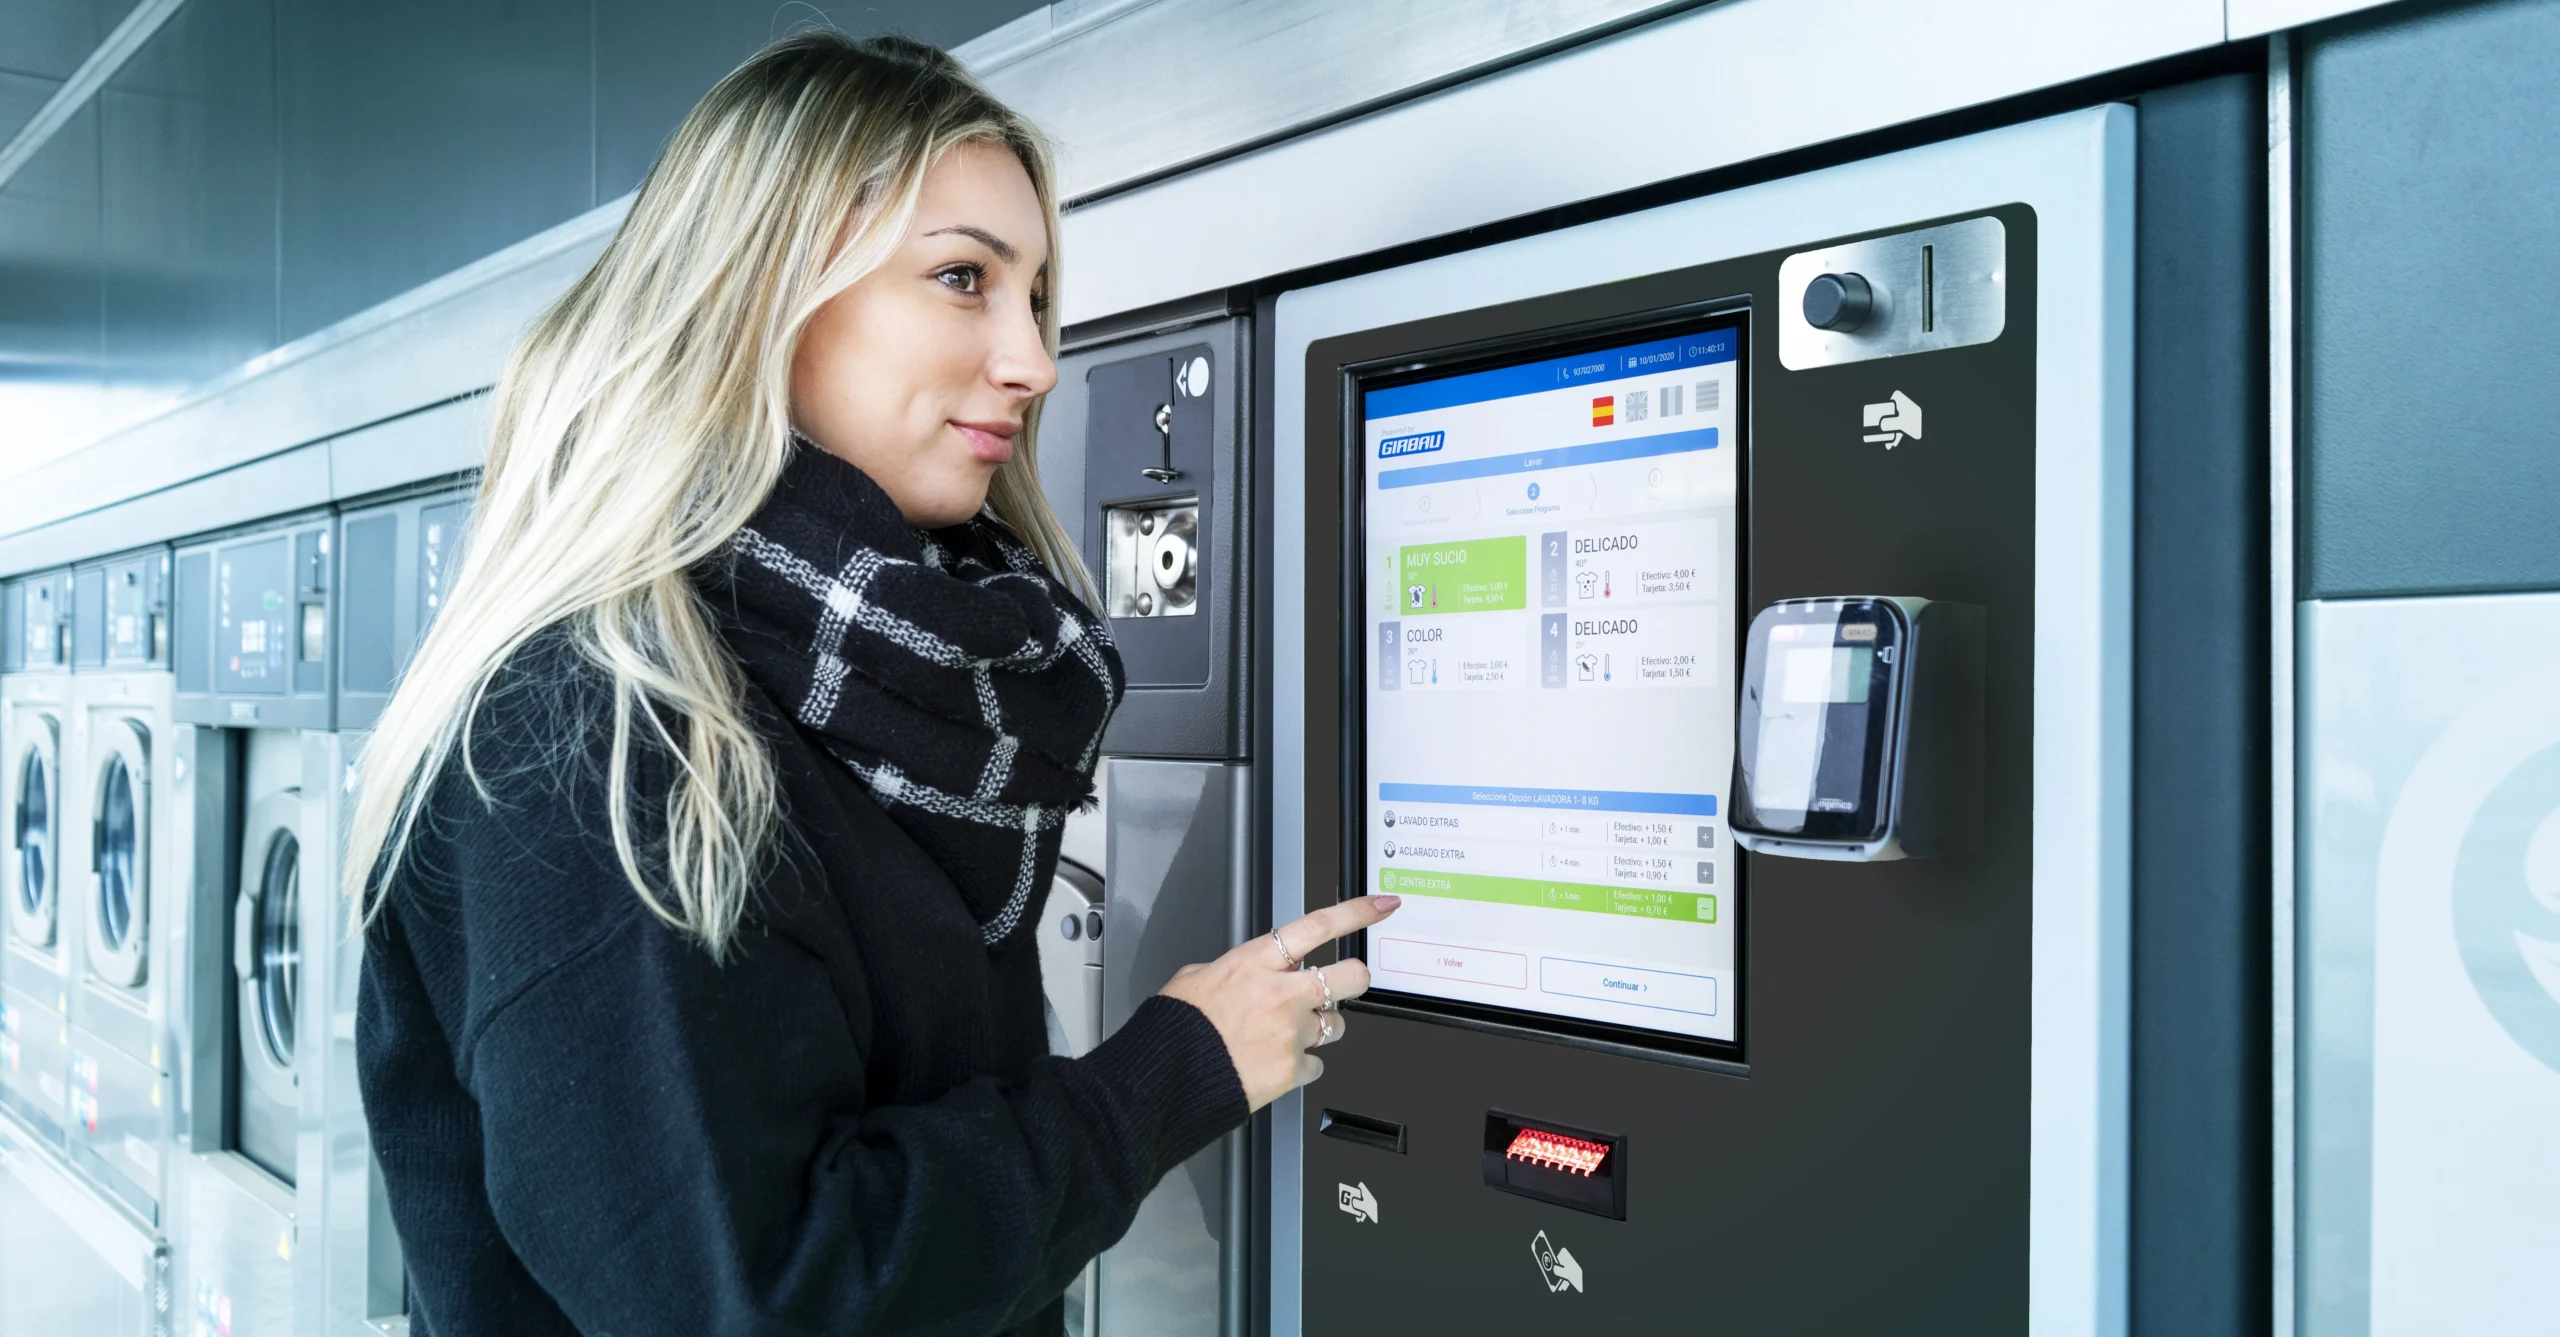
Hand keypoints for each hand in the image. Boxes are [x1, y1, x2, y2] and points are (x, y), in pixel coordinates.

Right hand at [1157, 895, 1399, 1110]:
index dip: (1357, 912)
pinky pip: (1315, 1065)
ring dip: (1322, 1027)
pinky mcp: (1293, 1069)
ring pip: (1336, 1025)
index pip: (1319, 926)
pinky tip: (1276, 1065)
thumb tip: (1235, 974)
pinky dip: (1301, 1066)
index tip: (1381, 906)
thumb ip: (1227, 971)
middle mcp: (1281, 993)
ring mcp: (1291, 1032)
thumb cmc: (1174, 1029)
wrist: (1166, 1077)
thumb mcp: (1192, 980)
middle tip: (1349, 982)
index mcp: (1255, 962)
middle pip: (1350, 976)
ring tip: (1290, 1035)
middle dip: (1355, 977)